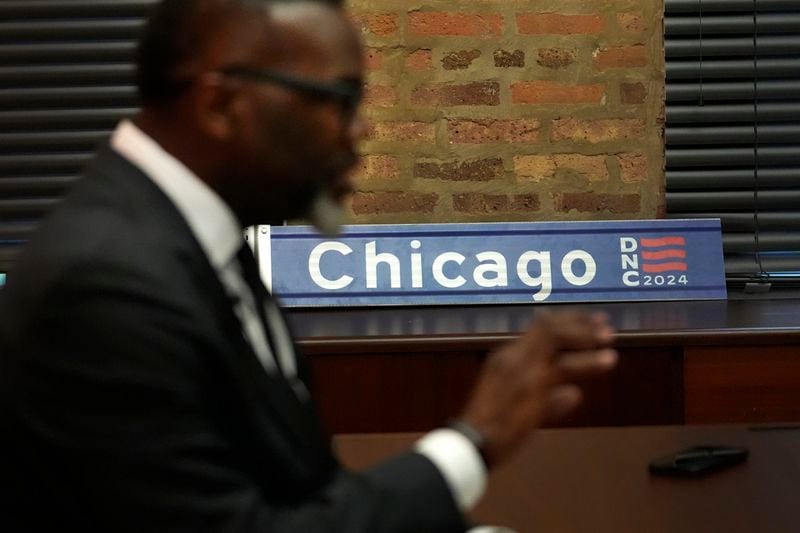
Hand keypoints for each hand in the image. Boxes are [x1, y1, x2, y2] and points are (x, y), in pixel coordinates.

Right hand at [459, 310, 616, 466]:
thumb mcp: (518, 404)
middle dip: (579, 323)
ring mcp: (521, 369)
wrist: (472, 443)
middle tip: (605, 327)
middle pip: (548, 327)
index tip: (591, 322)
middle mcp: (513, 356)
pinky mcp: (531, 385)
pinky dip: (588, 362)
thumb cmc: (490, 429)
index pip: (539, 328)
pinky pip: (563, 367)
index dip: (568, 322)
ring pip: (557, 340)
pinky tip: (607, 362)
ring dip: (585, 339)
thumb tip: (575, 394)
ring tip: (608, 342)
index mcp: (505, 357)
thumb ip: (549, 399)